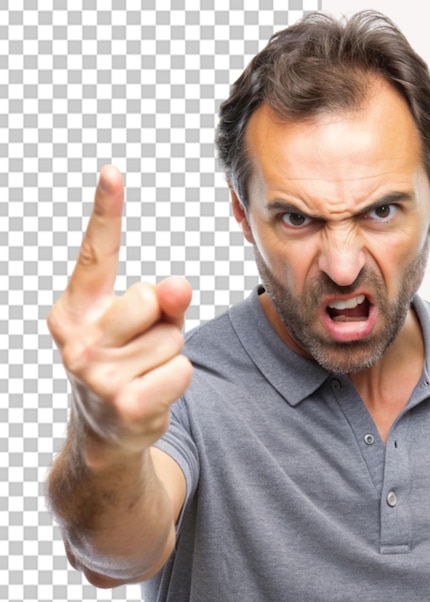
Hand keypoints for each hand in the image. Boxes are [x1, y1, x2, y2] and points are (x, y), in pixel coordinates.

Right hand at [47, 165, 192, 456]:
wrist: (106, 430)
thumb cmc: (125, 362)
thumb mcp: (138, 324)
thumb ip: (162, 299)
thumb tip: (179, 284)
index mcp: (74, 310)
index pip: (96, 255)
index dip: (106, 211)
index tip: (114, 170)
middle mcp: (77, 339)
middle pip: (150, 299)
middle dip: (161, 320)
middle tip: (141, 345)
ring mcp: (97, 375)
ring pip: (172, 337)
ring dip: (170, 353)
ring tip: (145, 371)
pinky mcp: (126, 404)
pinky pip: (182, 370)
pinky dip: (177, 379)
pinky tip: (152, 393)